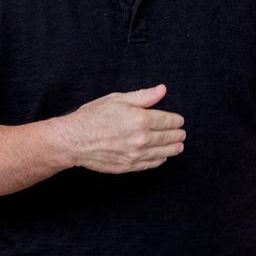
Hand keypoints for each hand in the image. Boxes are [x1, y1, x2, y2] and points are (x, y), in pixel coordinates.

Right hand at [54, 84, 184, 173]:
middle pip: (169, 137)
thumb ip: (142, 96)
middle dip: (178, 134)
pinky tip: (162, 157)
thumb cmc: (92, 117)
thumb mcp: (116, 99)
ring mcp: (136, 154)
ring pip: (164, 152)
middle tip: (181, 133)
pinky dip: (160, 160)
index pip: (168, 121)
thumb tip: (162, 90)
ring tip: (179, 146)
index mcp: (140, 119)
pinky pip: (151, 164)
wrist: (74, 140)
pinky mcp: (129, 165)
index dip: (176, 120)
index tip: (179, 120)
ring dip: (174, 148)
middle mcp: (142, 138)